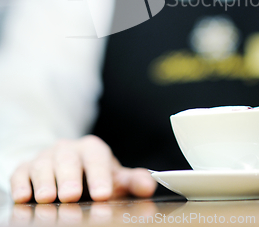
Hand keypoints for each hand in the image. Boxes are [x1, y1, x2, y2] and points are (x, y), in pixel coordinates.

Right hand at [11, 135, 156, 203]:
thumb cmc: (95, 176)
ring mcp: (46, 157)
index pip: (97, 158)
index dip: (100, 176)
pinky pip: (21, 172)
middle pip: (68, 158)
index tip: (103, 195)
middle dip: (68, 177)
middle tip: (71, 196)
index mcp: (92, 149)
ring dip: (44, 181)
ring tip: (47, 198)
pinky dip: (21, 183)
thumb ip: (132, 181)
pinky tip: (23, 196)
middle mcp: (68, 149)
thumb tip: (149, 186)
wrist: (69, 169)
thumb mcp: (115, 178)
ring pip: (43, 164)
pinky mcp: (26, 167)